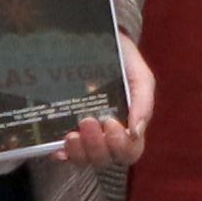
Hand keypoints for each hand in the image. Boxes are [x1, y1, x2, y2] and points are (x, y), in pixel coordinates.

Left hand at [56, 50, 153, 172]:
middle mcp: (107, 136)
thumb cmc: (123, 60)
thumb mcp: (140, 76)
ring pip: (85, 160)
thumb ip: (143, 101)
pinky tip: (58, 145)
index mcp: (128, 126)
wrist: (96, 39)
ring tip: (72, 133)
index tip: (111, 122)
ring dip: (79, 152)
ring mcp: (85, 136)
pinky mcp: (64, 131)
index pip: (129, 152)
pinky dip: (62, 154)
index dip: (120, 146)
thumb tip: (136, 132)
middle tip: (88, 120)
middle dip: (96, 146)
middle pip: (105, 160)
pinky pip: (63, 154)